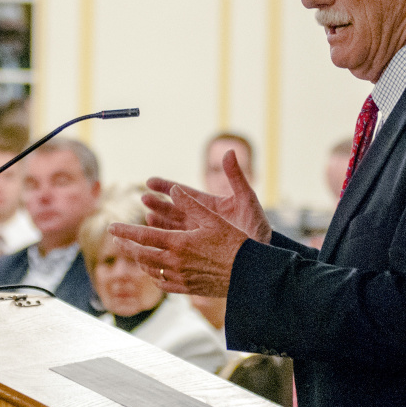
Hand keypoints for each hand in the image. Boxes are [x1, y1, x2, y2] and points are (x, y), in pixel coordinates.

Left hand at [109, 184, 249, 297]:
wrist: (249, 274)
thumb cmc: (235, 243)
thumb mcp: (214, 218)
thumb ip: (191, 204)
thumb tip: (174, 190)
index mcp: (178, 243)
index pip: (143, 235)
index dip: (125, 231)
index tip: (112, 226)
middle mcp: (175, 262)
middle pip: (141, 254)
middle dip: (127, 245)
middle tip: (116, 238)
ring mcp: (180, 278)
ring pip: (150, 269)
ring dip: (139, 259)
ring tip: (134, 251)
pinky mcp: (188, 288)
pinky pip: (163, 283)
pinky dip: (154, 274)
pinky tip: (154, 270)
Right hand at [143, 150, 271, 243]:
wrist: (262, 255)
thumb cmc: (257, 225)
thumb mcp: (246, 198)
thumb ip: (236, 176)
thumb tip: (228, 151)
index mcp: (209, 204)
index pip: (183, 193)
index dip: (165, 187)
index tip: (149, 182)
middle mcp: (201, 218)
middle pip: (174, 208)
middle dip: (158, 204)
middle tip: (144, 199)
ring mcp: (199, 235)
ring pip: (173, 226)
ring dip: (159, 221)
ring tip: (147, 216)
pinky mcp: (198, 250)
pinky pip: (178, 244)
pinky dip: (166, 240)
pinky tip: (156, 238)